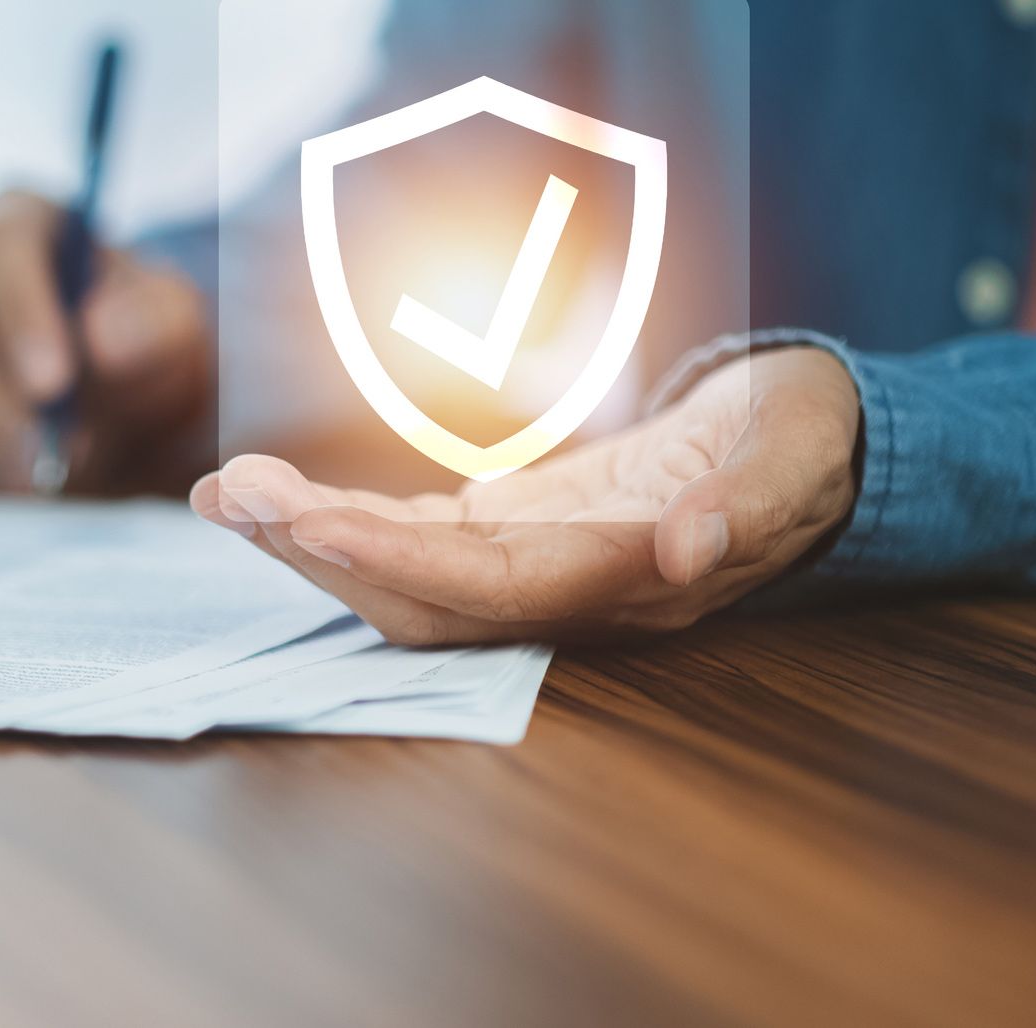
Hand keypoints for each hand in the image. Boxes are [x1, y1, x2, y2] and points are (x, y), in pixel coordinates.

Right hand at [0, 189, 208, 494]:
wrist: (126, 411)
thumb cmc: (145, 348)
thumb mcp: (175, 328)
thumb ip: (152, 321)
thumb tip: (100, 335)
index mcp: (20, 220)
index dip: (20, 318)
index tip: (52, 383)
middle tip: (55, 450)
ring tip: (43, 470)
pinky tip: (7, 480)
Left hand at [190, 346, 859, 643]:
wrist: (803, 443)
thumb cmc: (808, 436)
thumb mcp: (799, 448)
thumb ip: (752, 499)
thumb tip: (689, 549)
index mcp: (631, 579)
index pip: (497, 590)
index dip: (402, 565)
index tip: (311, 524)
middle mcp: (568, 592)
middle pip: (425, 598)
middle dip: (322, 552)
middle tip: (230, 494)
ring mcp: (533, 565)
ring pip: (404, 574)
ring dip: (313, 539)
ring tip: (227, 493)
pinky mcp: (513, 529)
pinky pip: (414, 537)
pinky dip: (345, 518)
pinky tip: (278, 496)